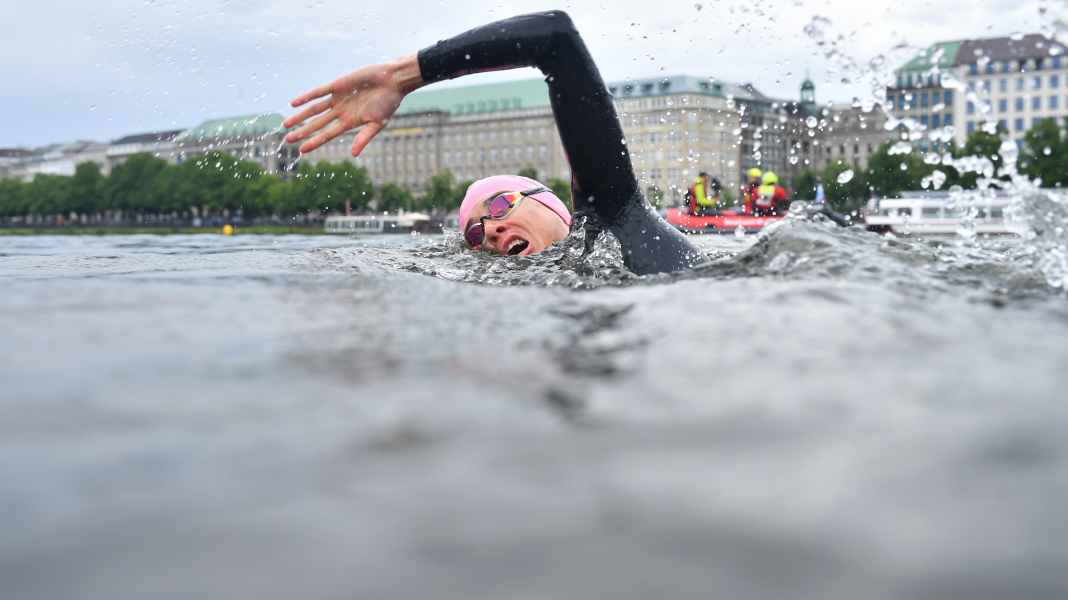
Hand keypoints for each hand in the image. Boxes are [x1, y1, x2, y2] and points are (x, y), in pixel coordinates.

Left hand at [283, 55, 421, 155]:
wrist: (392, 81)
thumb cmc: (388, 103)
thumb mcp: (378, 123)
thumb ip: (364, 138)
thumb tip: (353, 154)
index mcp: (350, 123)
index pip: (327, 135)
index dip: (314, 143)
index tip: (301, 151)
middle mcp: (340, 112)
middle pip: (317, 124)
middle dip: (302, 132)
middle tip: (287, 140)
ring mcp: (337, 99)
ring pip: (314, 110)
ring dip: (300, 117)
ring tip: (286, 124)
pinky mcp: (337, 85)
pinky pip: (318, 92)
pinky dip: (306, 97)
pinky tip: (294, 103)